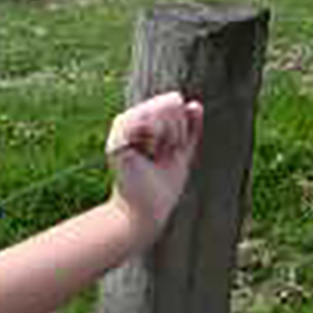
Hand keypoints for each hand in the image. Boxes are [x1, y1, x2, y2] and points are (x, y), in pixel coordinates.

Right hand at [103, 92, 204, 238]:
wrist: (147, 211)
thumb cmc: (162, 186)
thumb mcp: (182, 152)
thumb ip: (190, 129)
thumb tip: (194, 104)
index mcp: (143, 122)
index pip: (173, 101)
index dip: (182, 125)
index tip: (173, 148)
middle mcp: (130, 120)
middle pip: (169, 102)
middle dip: (178, 129)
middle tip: (164, 153)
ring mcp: (122, 127)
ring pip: (160, 109)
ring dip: (169, 135)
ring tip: (155, 155)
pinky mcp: (118, 137)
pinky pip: (146, 120)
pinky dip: (156, 138)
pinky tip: (147, 153)